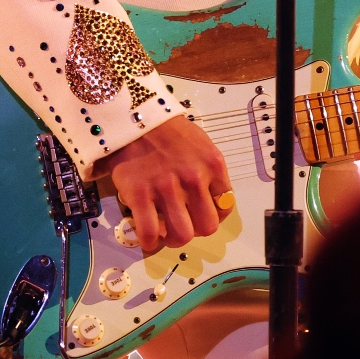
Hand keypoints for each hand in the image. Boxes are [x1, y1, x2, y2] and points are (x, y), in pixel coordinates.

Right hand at [100, 116, 231, 253]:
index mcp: (213, 164)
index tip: (201, 215)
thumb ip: (209, 172)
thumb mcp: (201, 145)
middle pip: (206, 227)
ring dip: (174, 239)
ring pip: (181, 235)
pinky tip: (148, 238)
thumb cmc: (168, 131)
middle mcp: (193, 177)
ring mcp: (166, 187)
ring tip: (165, 232)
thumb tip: (212, 202)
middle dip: (195, 231)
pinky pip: (149, 232)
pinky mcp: (139, 193)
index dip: (214, 217)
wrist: (134, 116)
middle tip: (183, 224)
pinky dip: (150, 242)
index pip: (225, 207)